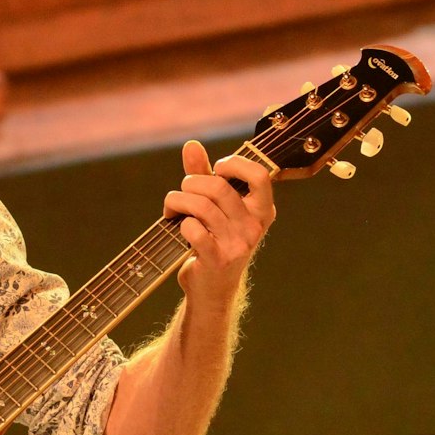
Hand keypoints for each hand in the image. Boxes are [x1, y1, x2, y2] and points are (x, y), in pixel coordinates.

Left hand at [163, 142, 274, 308]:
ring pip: (202, 206)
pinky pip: (193, 229)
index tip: (216, 169)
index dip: (234, 164)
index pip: (259, 175)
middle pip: (219, 187)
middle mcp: (254, 227)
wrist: (212, 289)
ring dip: (178, 201)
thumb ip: (204, 174)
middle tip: (183, 190)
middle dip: (191, 182)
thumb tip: (191, 144)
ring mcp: (238, 245)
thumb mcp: (214, 207)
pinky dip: (181, 223)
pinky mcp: (217, 260)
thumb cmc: (213, 240)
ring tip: (172, 207)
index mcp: (262, 210)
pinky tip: (180, 227)